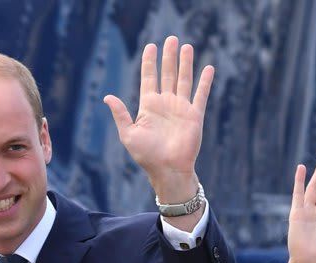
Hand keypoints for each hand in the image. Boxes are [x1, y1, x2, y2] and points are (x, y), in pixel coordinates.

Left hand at [103, 37, 211, 200]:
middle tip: (171, 39)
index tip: (151, 46)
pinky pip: (201, 95)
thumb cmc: (146, 156)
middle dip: (169, 57)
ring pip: (184, 80)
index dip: (150, 62)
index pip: (149, 78)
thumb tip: (107, 97)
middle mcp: (165, 104)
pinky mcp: (194, 116)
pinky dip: (205, 82)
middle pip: (167, 74)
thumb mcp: (128, 134)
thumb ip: (120, 114)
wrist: (168, 171)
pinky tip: (208, 68)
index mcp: (149, 106)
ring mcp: (181, 109)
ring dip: (185, 63)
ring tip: (186, 46)